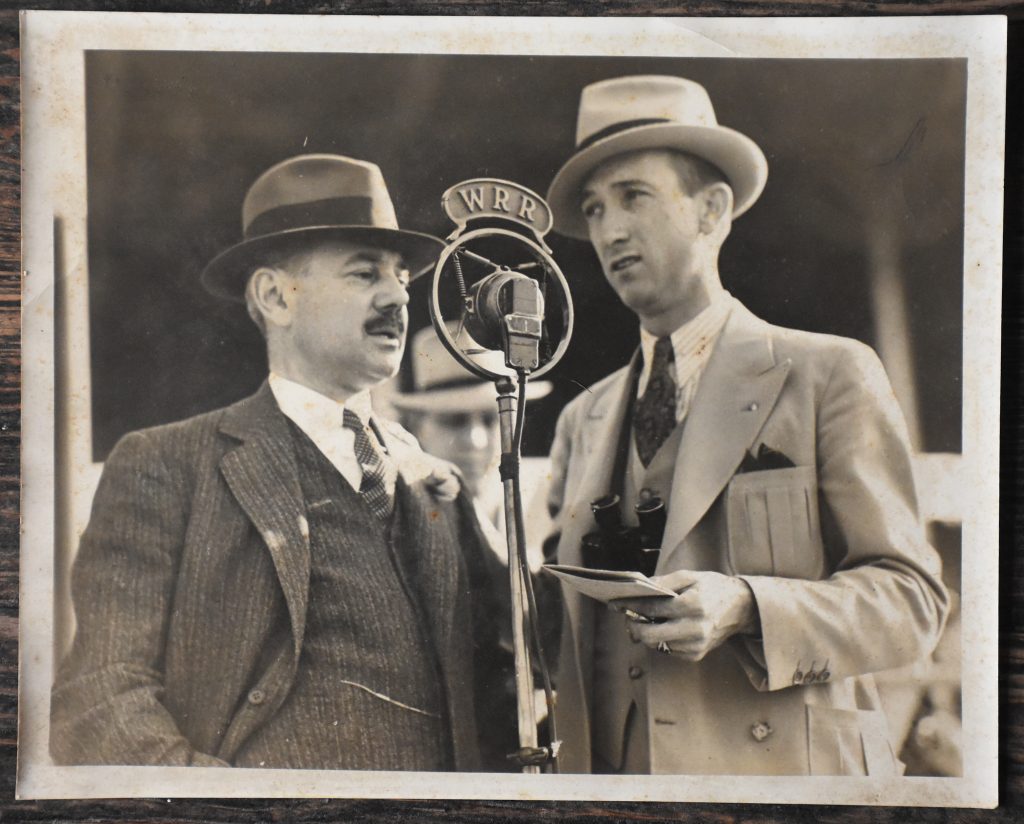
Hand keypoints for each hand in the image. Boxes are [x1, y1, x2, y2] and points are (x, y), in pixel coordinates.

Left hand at [612, 570, 758, 661]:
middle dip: (634, 625)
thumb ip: (664, 581)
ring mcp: (696, 645)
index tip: (617, 603)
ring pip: (656, 644)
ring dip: (647, 632)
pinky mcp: (696, 655)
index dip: (632, 606)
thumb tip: (639, 587)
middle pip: (649, 635)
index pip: (652, 609)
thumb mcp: (690, 576)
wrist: (741, 608)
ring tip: (647, 619)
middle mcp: (695, 629)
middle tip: (629, 616)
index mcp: (693, 605)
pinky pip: (667, 649)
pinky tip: (665, 627)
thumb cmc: (713, 588)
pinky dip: (661, 639)